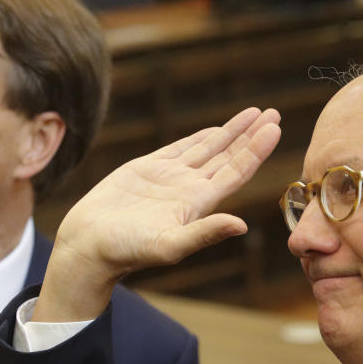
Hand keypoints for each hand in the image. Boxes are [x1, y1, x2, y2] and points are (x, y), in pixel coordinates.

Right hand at [35, 107, 281, 320]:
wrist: (88, 246)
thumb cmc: (126, 250)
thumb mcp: (169, 245)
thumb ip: (205, 234)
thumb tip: (241, 225)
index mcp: (199, 204)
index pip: (236, 172)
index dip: (256, 150)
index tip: (274, 128)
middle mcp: (189, 189)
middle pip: (229, 157)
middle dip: (252, 135)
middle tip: (274, 113)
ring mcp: (169, 178)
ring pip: (208, 149)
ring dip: (231, 132)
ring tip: (254, 113)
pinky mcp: (146, 170)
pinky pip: (180, 149)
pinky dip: (199, 138)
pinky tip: (215, 130)